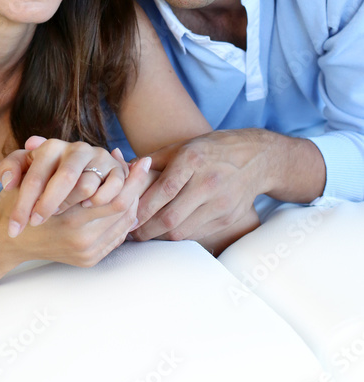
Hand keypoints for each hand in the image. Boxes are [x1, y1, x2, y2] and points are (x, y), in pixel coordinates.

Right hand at [0, 136, 149, 237]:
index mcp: (69, 217)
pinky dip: (124, 218)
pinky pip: (117, 236)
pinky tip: (126, 201)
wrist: (7, 239)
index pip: (116, 198)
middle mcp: (81, 239)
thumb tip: (88, 146)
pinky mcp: (89, 260)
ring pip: (124, 223)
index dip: (132, 178)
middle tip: (146, 166)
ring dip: (133, 201)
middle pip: (126, 210)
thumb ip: (54, 154)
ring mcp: (87, 252)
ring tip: (136, 181)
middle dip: (137, 186)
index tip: (143, 159)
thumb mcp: (29, 172)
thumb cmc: (18, 199)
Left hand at [130, 129, 265, 244]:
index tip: (127, 217)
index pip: (164, 190)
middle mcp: (209, 182)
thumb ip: (154, 160)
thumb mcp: (183, 146)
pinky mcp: (229, 218)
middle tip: (130, 232)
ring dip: (160, 235)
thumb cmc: (212, 149)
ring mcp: (221, 202)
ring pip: (182, 230)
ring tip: (144, 233)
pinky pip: (196, 233)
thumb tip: (125, 170)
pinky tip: (167, 231)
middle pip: (171, 216)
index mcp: (193, 159)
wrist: (256, 159)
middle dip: (146, 229)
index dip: (143, 208)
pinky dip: (179, 234)